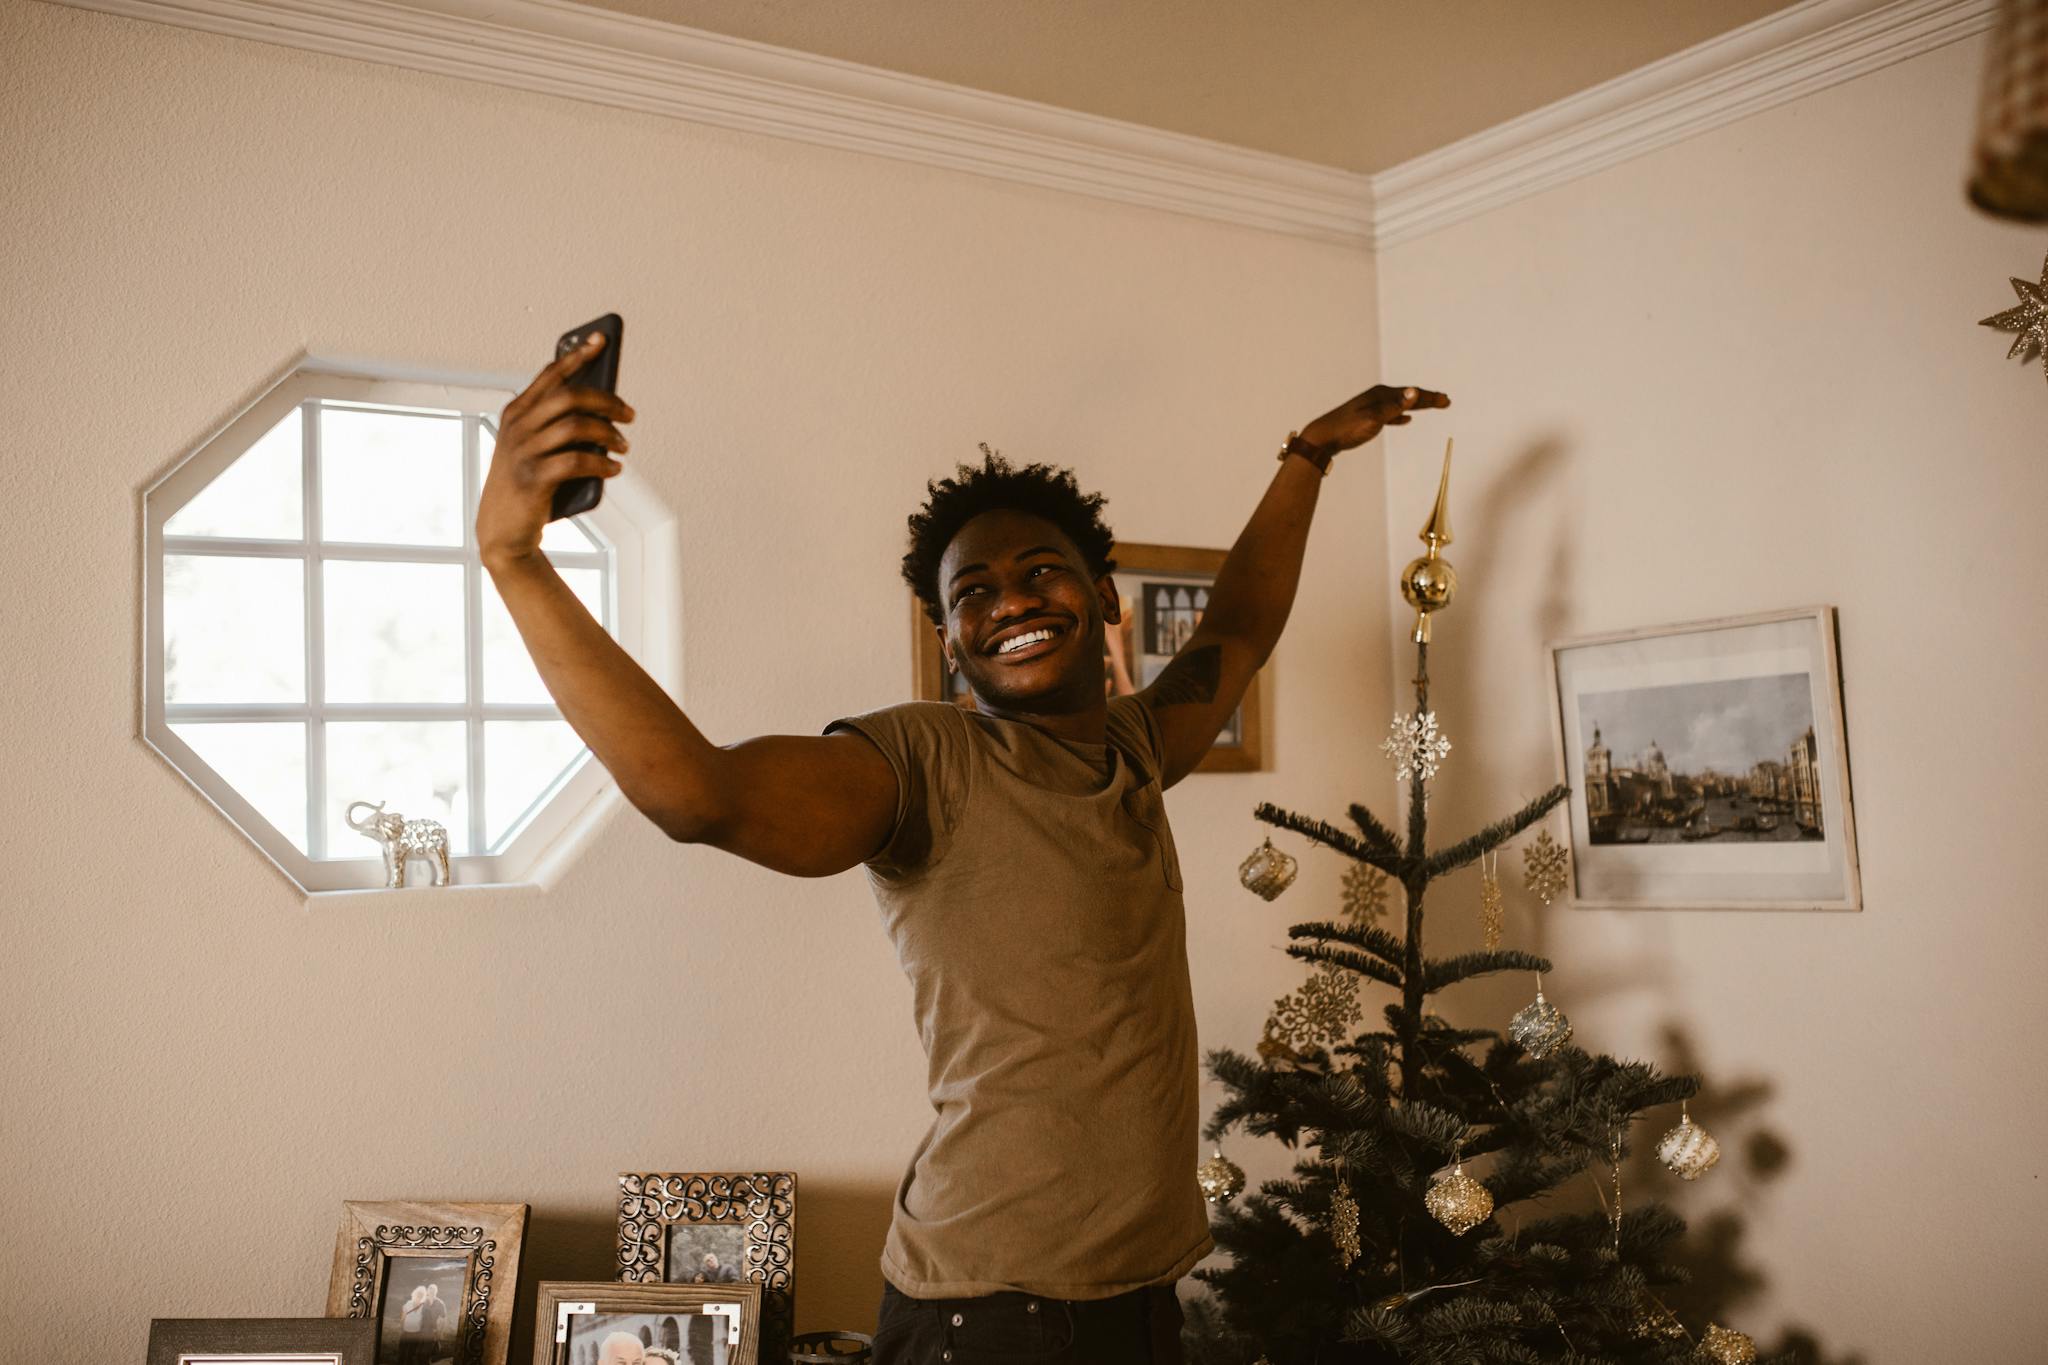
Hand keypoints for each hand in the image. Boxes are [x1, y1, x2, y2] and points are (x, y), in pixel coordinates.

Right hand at [477, 332, 634, 565]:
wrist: (502, 530)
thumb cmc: (526, 484)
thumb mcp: (535, 447)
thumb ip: (557, 425)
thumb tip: (603, 407)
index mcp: (517, 413)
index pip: (551, 375)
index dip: (577, 355)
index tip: (601, 339)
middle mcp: (517, 427)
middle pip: (570, 397)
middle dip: (606, 400)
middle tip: (630, 414)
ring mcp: (524, 451)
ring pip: (576, 427)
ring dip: (608, 435)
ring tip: (624, 446)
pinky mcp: (533, 478)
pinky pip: (577, 461)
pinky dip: (602, 463)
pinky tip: (615, 468)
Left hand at [1297, 384, 1449, 457]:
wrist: (1323, 438)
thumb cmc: (1347, 428)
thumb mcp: (1374, 418)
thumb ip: (1395, 406)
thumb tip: (1414, 391)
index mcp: (1381, 395)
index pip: (1412, 394)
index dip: (1430, 397)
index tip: (1446, 401)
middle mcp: (1377, 397)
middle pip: (1408, 396)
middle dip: (1427, 399)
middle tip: (1445, 401)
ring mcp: (1372, 407)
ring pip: (1400, 404)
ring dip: (1417, 406)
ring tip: (1430, 406)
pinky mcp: (1367, 418)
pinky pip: (1390, 414)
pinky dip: (1401, 415)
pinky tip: (1405, 420)